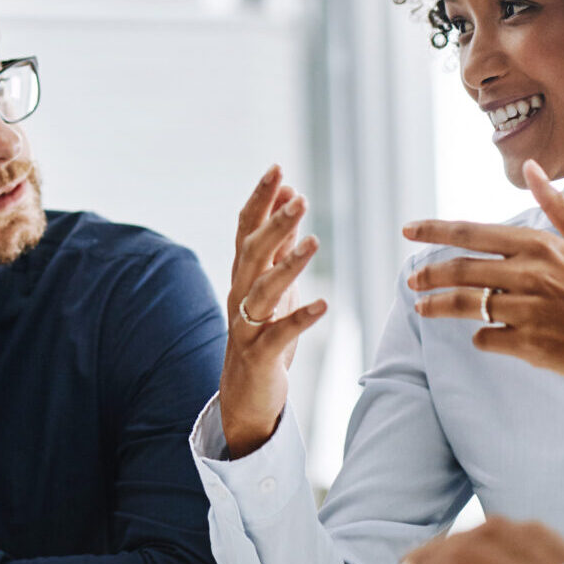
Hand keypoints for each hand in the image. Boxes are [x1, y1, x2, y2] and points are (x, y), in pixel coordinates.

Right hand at [217, 166, 330, 457]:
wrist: (244, 395)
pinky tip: (323, 305)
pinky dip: (300, 318)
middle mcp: (239, 296)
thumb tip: (290, 199)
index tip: (277, 169)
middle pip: (251, 253)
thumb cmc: (262, 335)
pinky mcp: (260, 355)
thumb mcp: (273, 285)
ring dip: (287, 264)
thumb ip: (279, 245)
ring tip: (314, 241)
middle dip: (274, 224)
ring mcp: (246, 326)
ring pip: (262, 290)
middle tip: (298, 198)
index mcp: (243, 276)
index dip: (260, 200)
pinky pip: (279, 334)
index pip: (246, 229)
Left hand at [404, 159, 563, 435]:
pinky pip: (487, 338)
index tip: (408, 230)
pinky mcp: (531, 346)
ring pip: (466, 305)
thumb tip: (532, 166)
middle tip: (412, 281)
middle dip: (429, 274)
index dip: (434, 231)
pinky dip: (481, 337)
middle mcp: (532, 275)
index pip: (473, 232)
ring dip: (438, 307)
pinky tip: (483, 336)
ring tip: (423, 308)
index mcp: (543, 245)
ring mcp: (529, 312)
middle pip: (461, 269)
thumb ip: (557, 206)